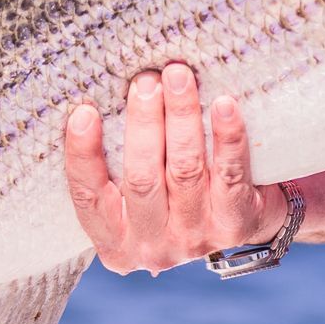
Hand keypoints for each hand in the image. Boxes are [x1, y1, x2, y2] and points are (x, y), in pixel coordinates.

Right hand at [64, 63, 286, 274]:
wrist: (240, 223)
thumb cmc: (172, 195)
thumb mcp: (134, 195)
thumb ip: (117, 163)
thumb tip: (103, 99)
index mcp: (115, 241)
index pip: (89, 197)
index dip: (83, 155)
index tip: (84, 113)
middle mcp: (152, 246)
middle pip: (141, 178)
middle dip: (143, 122)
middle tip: (146, 81)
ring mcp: (194, 238)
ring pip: (184, 170)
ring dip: (181, 117)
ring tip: (179, 77)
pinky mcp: (233, 223)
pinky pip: (230, 174)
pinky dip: (227, 137)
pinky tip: (224, 105)